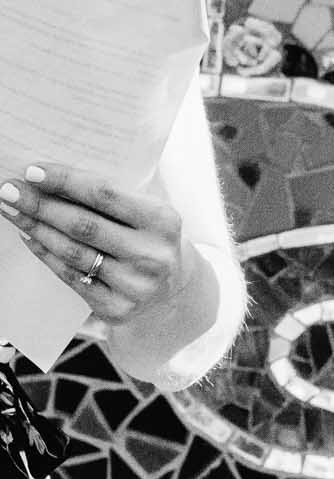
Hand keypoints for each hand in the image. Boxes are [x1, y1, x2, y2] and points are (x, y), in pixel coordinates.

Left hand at [0, 164, 198, 326]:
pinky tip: (30, 238)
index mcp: (163, 221)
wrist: (173, 288)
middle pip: (83, 225)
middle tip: (9, 190)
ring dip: (35, 229)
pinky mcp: (116, 308)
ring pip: (72, 252)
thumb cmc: (149, 238)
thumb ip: (112, 197)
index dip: (66, 181)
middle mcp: (151, 254)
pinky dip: (45, 254)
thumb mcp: (147, 212)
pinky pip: (70, 277)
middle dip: (40, 205)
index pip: (106, 195)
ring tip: (12, 211)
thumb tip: (52, 179)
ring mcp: (134, 284)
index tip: (33, 171)